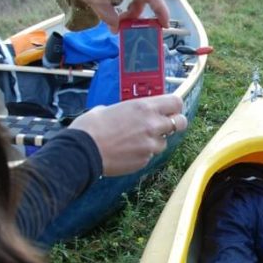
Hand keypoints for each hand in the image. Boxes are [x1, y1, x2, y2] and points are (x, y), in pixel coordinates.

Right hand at [70, 95, 187, 175]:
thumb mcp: (109, 108)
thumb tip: (128, 113)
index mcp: (144, 107)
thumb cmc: (91, 127)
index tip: (171, 109)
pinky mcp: (144, 160)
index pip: (176, 102)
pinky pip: (150, 155)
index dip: (174, 106)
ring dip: (155, 141)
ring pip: (164, 142)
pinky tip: (127, 151)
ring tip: (136, 141)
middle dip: (174, 124)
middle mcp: (152, 125)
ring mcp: (150, 145)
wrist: (82, 151)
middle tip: (165, 126)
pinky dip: (143, 153)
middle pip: (180, 123)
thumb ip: (127, 110)